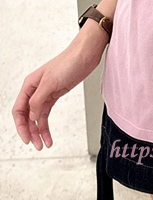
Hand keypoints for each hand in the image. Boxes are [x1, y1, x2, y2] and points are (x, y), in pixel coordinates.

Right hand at [11, 23, 106, 149]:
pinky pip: (46, 113)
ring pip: (37, 117)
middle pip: (27, 116)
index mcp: (30, 85)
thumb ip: (38, 100)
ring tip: (44, 144)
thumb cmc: (69, 61)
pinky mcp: (56, 94)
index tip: (26, 139)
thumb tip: (31, 117)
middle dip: (30, 131)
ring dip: (39, 131)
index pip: (19, 110)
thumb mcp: (51, 82)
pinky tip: (49, 135)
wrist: (86, 54)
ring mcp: (46, 93)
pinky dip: (46, 125)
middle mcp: (35, 90)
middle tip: (37, 145)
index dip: (20, 126)